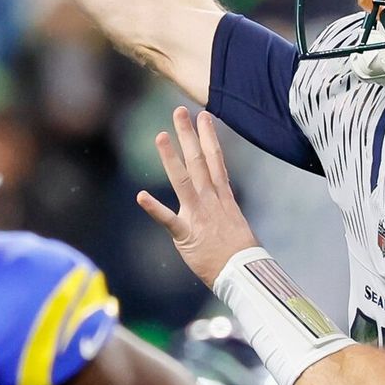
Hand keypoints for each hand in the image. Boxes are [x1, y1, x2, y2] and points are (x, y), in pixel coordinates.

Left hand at [136, 107, 258, 288]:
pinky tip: (140, 195)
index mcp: (223, 197)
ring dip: (171, 158)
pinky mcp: (186, 234)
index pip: (216, 160)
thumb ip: (223, 207)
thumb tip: (220, 199)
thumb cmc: (240, 253)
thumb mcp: (236, 223)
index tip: (204, 116)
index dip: (209, 137)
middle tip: (180, 111)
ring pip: (183, 181)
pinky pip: (168, 220)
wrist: (244, 274)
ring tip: (160, 136)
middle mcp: (211, 200)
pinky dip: (154, 208)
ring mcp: (199, 215)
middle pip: (199, 161)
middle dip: (189, 135)